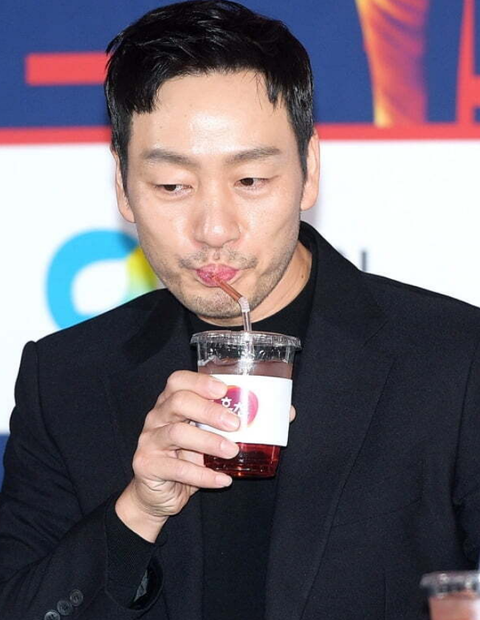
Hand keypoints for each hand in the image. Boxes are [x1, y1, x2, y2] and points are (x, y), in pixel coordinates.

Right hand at [115, 370, 295, 540]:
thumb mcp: (212, 436)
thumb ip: (239, 424)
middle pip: (178, 402)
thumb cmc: (189, 456)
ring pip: (176, 433)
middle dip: (208, 410)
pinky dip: (202, 474)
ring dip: (208, 442)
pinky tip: (222, 479)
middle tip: (235, 423)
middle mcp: (157, 417)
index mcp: (171, 402)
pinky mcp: (147, 465)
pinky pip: (176, 468)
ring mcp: (150, 440)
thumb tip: (287, 413)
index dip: (200, 381)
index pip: (178, 380)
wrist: (158, 494)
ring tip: (232, 451)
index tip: (225, 388)